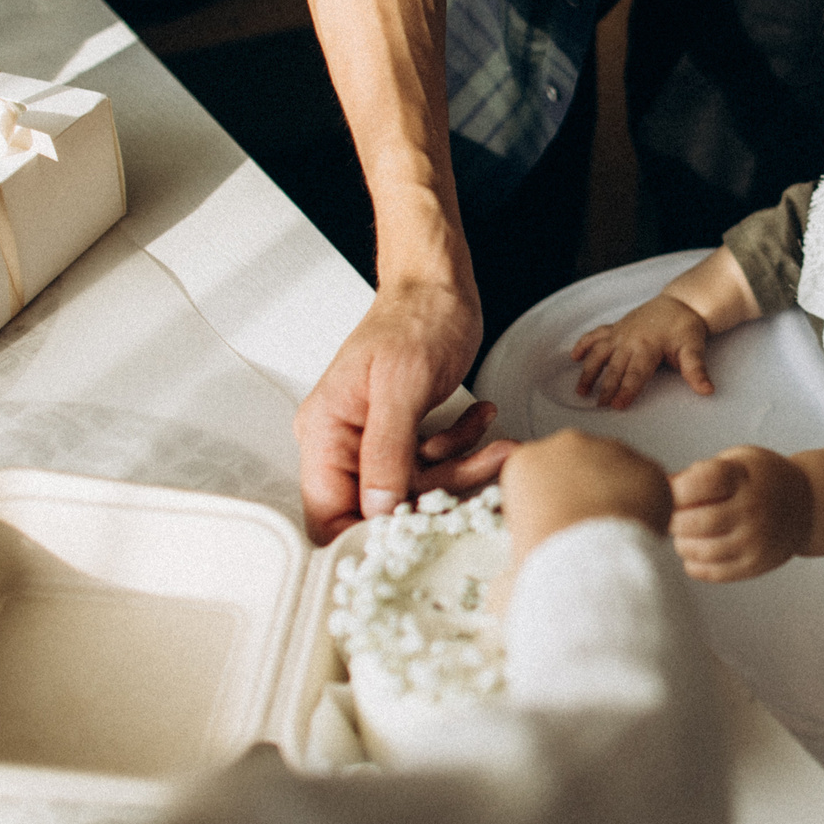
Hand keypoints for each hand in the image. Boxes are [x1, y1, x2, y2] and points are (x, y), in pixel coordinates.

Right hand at [296, 277, 499, 542]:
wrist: (439, 285)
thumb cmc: (415, 317)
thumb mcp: (402, 385)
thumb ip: (388, 451)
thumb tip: (379, 510)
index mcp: (326, 432)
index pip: (327, 513)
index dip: (365, 535)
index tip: (411, 539)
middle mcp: (343, 442)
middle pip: (381, 505)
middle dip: (436, 492)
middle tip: (481, 470)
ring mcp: (375, 439)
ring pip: (416, 486)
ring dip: (461, 467)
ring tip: (498, 442)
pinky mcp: (405, 434)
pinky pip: (432, 462)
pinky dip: (461, 447)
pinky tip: (483, 420)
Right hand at [501, 430, 676, 565]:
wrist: (594, 572)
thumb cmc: (552, 570)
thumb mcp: (511, 573)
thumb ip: (511, 567)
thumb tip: (506, 586)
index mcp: (525, 464)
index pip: (536, 475)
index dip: (546, 504)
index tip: (554, 528)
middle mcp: (566, 446)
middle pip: (576, 464)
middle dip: (583, 493)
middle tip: (588, 534)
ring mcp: (610, 451)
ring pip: (615, 469)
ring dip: (616, 495)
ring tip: (615, 536)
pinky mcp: (646, 466)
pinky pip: (648, 481)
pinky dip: (648, 502)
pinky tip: (639, 530)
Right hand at [571, 295, 714, 409]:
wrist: (681, 302)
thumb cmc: (686, 327)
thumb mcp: (694, 348)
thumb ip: (696, 370)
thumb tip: (707, 390)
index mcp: (648, 347)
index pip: (635, 374)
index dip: (625, 390)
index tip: (617, 406)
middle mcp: (630, 339)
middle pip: (615, 368)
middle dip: (605, 387)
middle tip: (598, 407)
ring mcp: (620, 332)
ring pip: (599, 353)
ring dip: (589, 371)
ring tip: (581, 391)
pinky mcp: (616, 327)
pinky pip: (596, 334)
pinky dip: (583, 344)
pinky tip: (574, 357)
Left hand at [668, 446, 813, 581]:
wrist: (807, 506)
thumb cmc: (762, 478)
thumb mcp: (738, 459)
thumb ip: (702, 471)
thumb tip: (662, 488)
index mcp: (743, 478)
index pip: (696, 485)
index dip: (673, 490)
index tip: (668, 491)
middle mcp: (751, 510)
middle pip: (692, 522)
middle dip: (672, 519)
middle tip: (671, 516)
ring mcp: (754, 541)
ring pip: (699, 550)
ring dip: (682, 543)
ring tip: (684, 534)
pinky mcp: (754, 565)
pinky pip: (711, 572)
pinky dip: (694, 564)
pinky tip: (696, 551)